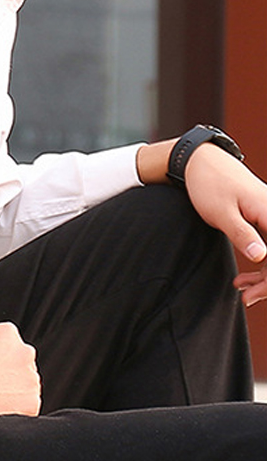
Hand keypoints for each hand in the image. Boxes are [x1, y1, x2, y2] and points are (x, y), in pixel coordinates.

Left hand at [184, 143, 266, 307]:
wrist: (200, 162)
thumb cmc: (209, 184)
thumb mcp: (222, 213)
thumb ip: (243, 235)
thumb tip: (263, 258)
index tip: (257, 293)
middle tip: (247, 298)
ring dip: (266, 276)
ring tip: (243, 291)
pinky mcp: (265, 220)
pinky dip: (262, 265)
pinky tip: (245, 278)